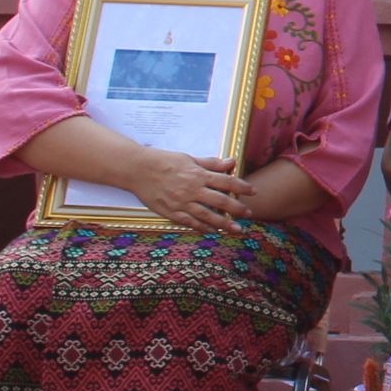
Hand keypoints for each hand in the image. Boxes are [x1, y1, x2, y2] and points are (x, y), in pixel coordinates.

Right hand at [131, 150, 254, 233]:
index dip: (242, 187)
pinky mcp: (170, 212)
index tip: (254, 192)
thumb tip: (231, 162)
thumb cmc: (163, 161)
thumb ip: (211, 163)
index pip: (226, 181)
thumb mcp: (189, 158)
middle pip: (220, 201)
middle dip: (237, 208)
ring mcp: (181, 202)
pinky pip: (189, 222)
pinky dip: (202, 228)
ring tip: (237, 229)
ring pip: (207, 215)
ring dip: (224, 223)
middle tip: (249, 214)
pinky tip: (213, 232)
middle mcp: (192, 189)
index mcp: (198, 174)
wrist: (137, 169)